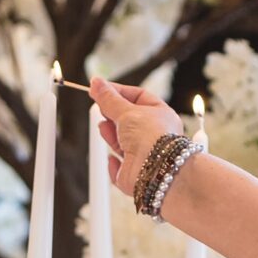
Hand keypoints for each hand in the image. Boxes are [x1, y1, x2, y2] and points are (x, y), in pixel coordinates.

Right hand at [87, 76, 181, 195]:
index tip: (100, 89)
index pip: (138, 97)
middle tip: (99, 107)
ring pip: (121, 143)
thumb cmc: (153, 139)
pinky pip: (119, 167)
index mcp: (160, 115)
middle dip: (113, 114)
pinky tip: (112, 158)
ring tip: (104, 127)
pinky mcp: (133, 174)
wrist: (157, 171)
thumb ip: (109, 98)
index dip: (118, 92)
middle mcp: (154, 135)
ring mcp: (144, 155)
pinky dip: (113, 163)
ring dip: (110, 134)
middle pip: (128, 120)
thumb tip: (96, 83)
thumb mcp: (127, 111)